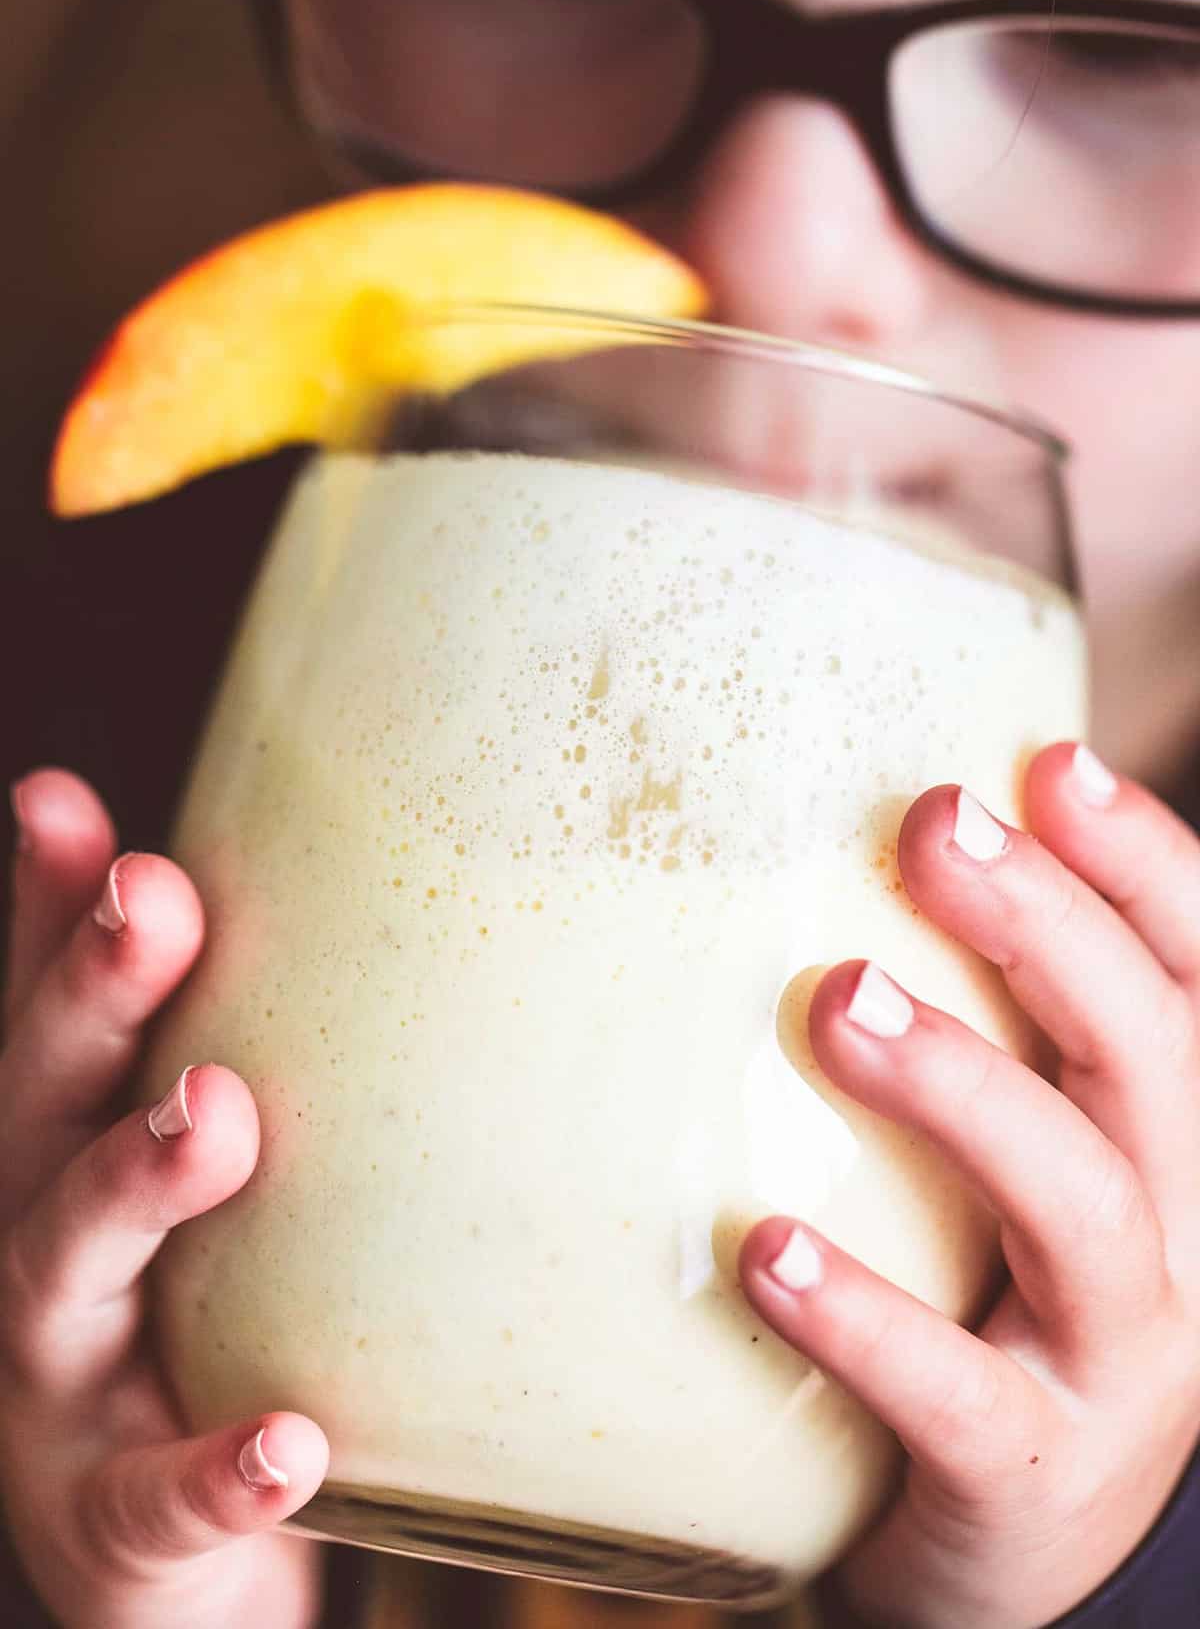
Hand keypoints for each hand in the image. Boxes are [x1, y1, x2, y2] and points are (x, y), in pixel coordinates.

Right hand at [0, 770, 329, 1628]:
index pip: (46, 1017)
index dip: (42, 910)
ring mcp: (61, 1392)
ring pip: (62, 1269)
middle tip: (152, 903)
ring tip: (214, 1114)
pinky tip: (288, 1440)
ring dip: (131, 1183)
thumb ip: (245, 1078)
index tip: (60, 801)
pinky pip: (162, 1499)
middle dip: (86, 1001)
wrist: (172, 1583)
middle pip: (40, 1108)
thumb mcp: (208, 1202)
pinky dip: (217, 1468)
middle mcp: (39, 1254)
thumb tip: (402, 926)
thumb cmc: (208, 1340)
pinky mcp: (117, 1527)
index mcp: (66, 1162)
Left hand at [740, 744, 1199, 1628]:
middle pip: (1153, 1055)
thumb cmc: (979, 1302)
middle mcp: (1173, 1237)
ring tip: (840, 1000)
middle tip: (933, 828)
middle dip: (1051, 928)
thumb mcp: (997, 1164)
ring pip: (1083, 1204)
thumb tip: (803, 885)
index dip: (1142, 862)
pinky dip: (869, 1320)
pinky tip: (767, 1252)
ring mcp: (1115, 1366)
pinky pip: (959, 1398)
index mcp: (1164, 1140)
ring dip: (966, 1087)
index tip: (1044, 760)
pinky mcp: (1027, 1477)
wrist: (992, 1548)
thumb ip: (961, 1035)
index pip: (1191, 973)